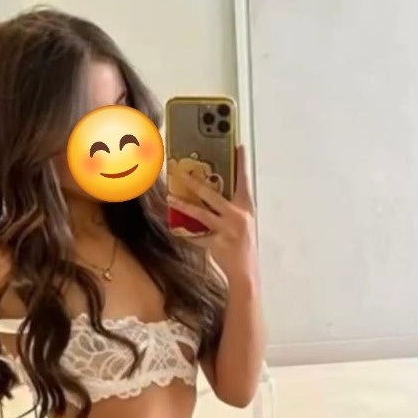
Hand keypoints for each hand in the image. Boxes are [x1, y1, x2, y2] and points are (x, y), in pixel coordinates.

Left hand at [167, 145, 256, 280]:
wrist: (246, 272)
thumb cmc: (244, 246)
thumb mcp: (243, 223)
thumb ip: (230, 209)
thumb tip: (211, 194)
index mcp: (246, 208)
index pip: (244, 181)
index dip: (241, 163)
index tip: (238, 146)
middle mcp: (238, 216)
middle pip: (213, 194)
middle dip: (195, 183)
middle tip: (181, 173)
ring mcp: (228, 230)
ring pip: (201, 213)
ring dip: (183, 205)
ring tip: (170, 198)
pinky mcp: (218, 243)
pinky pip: (197, 236)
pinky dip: (186, 233)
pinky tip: (175, 228)